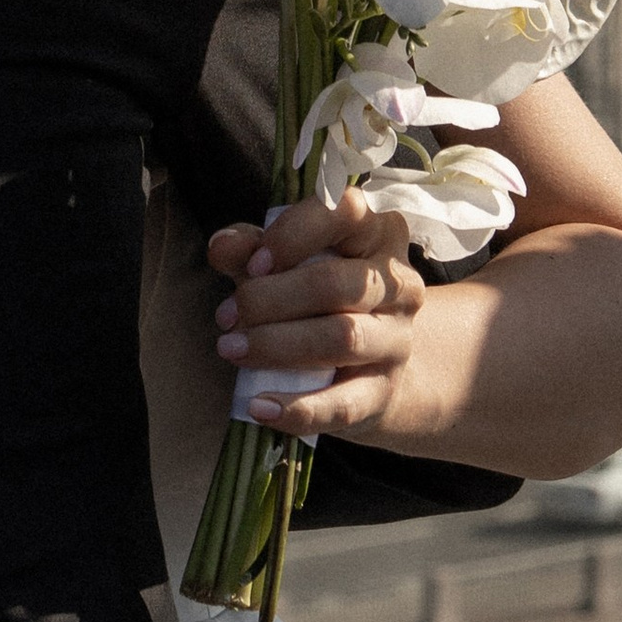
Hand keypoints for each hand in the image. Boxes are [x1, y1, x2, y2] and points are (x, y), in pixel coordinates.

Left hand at [207, 188, 424, 437]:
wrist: (368, 366)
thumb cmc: (319, 298)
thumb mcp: (286, 262)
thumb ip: (252, 248)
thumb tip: (222, 245)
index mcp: (378, 234)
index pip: (346, 213)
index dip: (294, 235)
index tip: (253, 263)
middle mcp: (399, 283)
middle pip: (336, 283)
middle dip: (270, 298)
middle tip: (225, 315)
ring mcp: (398, 339)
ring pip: (343, 337)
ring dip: (277, 345)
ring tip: (231, 348)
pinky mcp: (385, 391)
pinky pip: (344, 403)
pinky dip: (298, 407)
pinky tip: (259, 406)